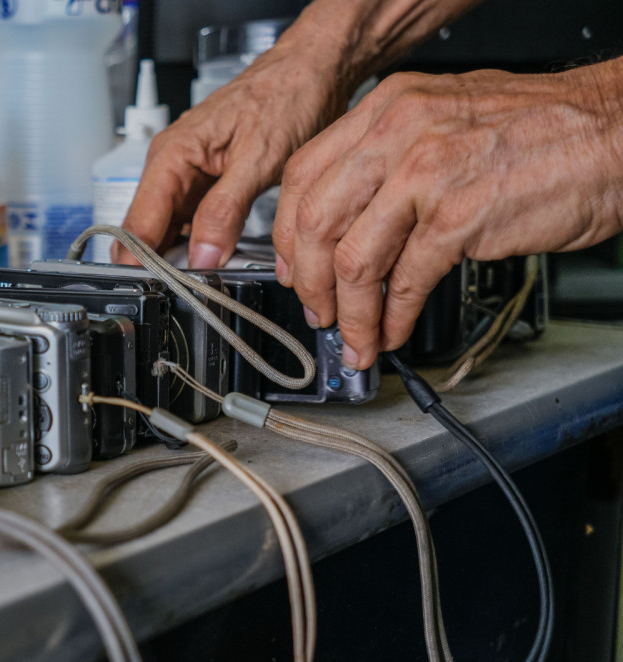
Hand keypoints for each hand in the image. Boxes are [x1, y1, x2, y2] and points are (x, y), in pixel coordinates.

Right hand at [116, 35, 351, 267]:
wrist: (313, 72)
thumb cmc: (287, 95)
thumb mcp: (258, 158)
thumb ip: (225, 210)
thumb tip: (203, 255)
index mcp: (172, 156)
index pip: (137, 223)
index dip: (141, 261)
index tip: (158, 290)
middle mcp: (172, 167)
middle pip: (146, 233)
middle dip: (160, 266)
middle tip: (188, 293)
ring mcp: (188, 179)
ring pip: (169, 233)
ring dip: (182, 260)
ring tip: (206, 282)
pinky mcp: (208, 187)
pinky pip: (193, 226)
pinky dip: (202, 247)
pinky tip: (219, 261)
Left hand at [273, 63, 622, 369]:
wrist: (613, 130)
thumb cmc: (541, 129)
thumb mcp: (443, 119)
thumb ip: (390, 158)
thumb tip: (348, 217)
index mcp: (387, 108)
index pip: (302, 175)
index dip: (287, 232)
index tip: (291, 265)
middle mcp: (397, 133)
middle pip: (313, 220)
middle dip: (307, 282)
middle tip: (317, 312)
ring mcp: (425, 175)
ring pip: (351, 259)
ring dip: (349, 313)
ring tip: (356, 337)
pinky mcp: (458, 218)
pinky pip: (404, 281)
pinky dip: (391, 317)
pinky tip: (392, 330)